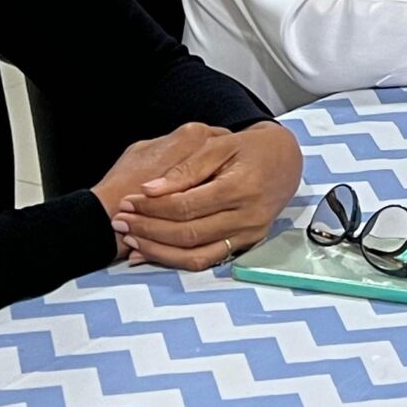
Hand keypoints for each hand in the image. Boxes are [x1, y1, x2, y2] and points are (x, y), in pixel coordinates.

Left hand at [111, 122, 304, 271]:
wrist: (286, 162)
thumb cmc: (251, 149)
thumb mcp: (220, 146)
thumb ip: (186, 168)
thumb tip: (150, 189)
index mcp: (241, 187)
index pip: (187, 205)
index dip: (153, 206)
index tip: (128, 201)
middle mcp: (247, 217)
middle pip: (188, 233)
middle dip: (148, 230)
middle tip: (120, 222)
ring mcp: (248, 235)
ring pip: (195, 254)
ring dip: (158, 250)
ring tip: (130, 240)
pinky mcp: (246, 245)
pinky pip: (206, 260)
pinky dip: (175, 261)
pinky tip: (151, 253)